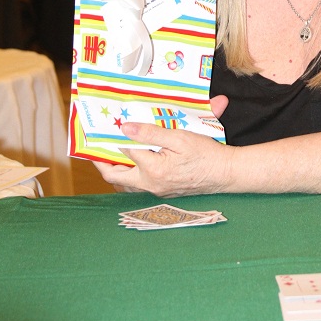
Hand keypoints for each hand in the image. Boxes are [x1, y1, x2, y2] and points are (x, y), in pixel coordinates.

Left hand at [93, 95, 231, 196]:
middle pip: (115, 176)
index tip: (104, 127)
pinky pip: (138, 186)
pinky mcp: (163, 192)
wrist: (226, 174)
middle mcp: (150, 184)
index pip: (123, 151)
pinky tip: (133, 165)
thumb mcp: (179, 137)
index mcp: (152, 169)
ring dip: (116, 170)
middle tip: (94, 148)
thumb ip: (150, 133)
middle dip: (102, 162)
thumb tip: (125, 128)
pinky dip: (130, 175)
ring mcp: (156, 191)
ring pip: (125, 184)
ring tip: (110, 155)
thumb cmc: (206, 154)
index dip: (112, 137)